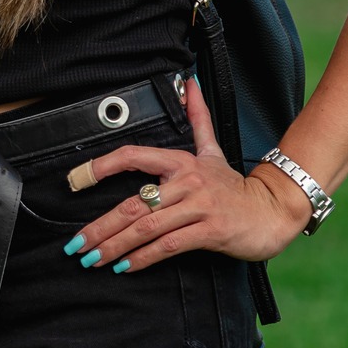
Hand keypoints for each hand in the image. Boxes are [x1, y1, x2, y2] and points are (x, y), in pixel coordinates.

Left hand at [69, 79, 311, 274]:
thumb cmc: (234, 186)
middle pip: (133, 203)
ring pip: (146, 227)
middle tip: (76, 245)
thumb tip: (189, 81)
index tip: (75, 179)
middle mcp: (187, 181)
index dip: (102, 166)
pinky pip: (168, 246)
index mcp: (181, 161)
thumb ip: (197, 117)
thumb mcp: (212, 150)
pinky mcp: (209, 231)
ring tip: (92, 259)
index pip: (133, 156)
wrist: (273, 211)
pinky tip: (124, 266)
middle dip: (100, 227)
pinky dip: (143, 258)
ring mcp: (198, 207)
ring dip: (115, 246)